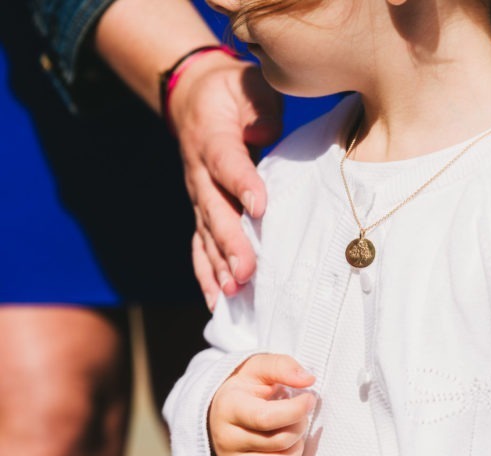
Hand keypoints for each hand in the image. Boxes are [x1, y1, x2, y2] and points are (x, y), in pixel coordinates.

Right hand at [170, 52, 281, 308]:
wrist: (193, 98)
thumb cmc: (231, 94)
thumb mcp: (248, 86)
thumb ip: (259, 109)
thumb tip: (265, 134)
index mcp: (212, 137)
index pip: (227, 163)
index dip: (242, 185)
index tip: (259, 208)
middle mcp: (199, 173)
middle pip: (214, 211)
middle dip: (231, 244)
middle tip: (247, 272)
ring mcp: (198, 196)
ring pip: (205, 235)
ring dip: (218, 266)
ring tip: (233, 294)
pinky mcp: (202, 211)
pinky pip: (200, 245)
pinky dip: (206, 274)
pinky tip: (216, 302)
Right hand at [209, 354, 315, 455]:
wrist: (220, 409)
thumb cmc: (245, 387)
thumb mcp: (258, 367)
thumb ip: (282, 367)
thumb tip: (308, 379)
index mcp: (230, 408)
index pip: (266, 418)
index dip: (296, 410)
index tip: (308, 398)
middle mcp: (227, 439)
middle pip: (279, 442)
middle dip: (299, 426)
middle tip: (299, 414)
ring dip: (297, 449)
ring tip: (293, 432)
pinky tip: (289, 455)